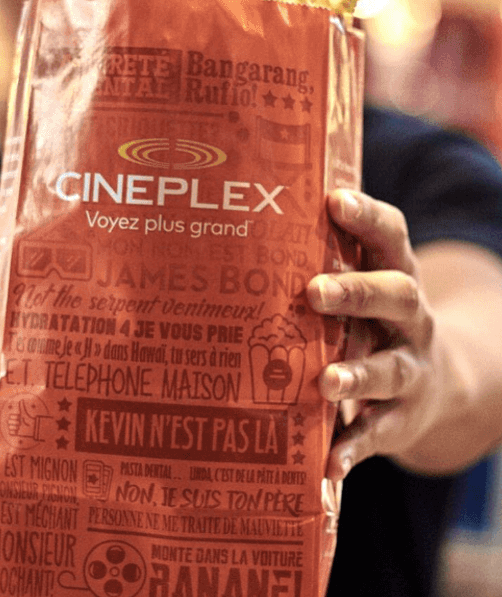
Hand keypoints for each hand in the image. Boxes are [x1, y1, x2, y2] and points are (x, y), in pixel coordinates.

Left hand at [307, 189, 451, 479]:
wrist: (435, 384)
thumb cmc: (366, 323)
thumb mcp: (357, 292)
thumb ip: (315, 266)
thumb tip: (227, 237)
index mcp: (394, 276)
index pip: (389, 237)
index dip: (366, 217)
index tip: (334, 200)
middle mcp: (411, 320)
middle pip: (395, 296)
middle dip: (357, 292)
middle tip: (314, 291)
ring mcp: (411, 369)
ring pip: (390, 369)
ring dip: (356, 375)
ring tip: (325, 382)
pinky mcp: (402, 419)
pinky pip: (379, 434)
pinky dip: (353, 448)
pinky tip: (327, 463)